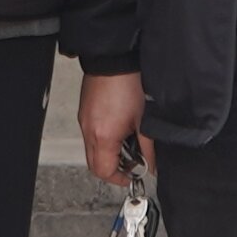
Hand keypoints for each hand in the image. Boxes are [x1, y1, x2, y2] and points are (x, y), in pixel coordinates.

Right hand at [79, 70, 151, 186]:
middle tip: (130, 163)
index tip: (133, 175)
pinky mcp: (84, 111)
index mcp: (103, 136)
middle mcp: (89, 131)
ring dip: (108, 154)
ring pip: (92, 151)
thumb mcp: (144, 120)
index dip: (120, 178)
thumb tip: (152, 165)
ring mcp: (84, 121)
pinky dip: (103, 140)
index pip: (104, 172)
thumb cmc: (128, 83)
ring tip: (127, 142)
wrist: (114, 59)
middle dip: (113, 169)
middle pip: (94, 165)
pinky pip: (90, 135)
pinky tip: (119, 128)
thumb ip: (148, 147)